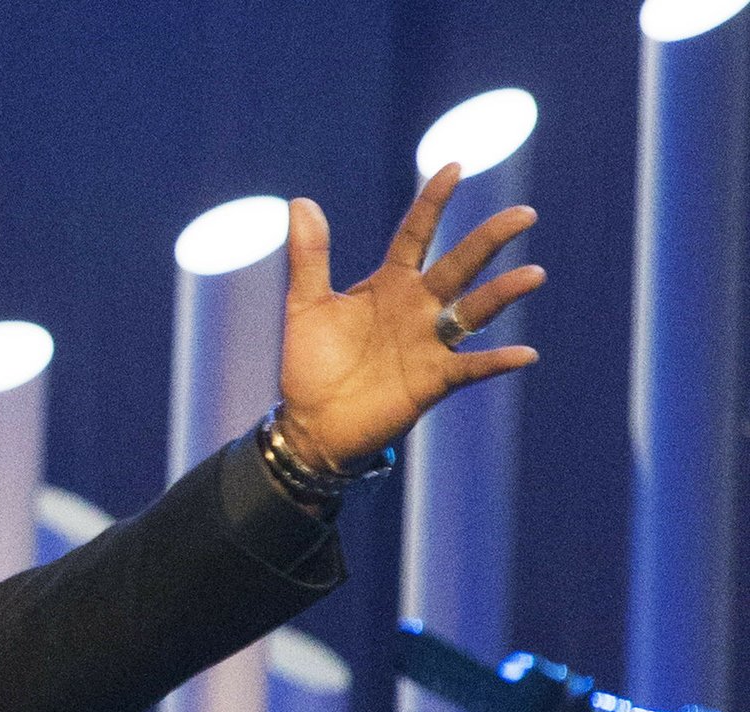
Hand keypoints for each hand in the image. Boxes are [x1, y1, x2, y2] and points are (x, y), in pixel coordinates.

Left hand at [275, 164, 544, 472]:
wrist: (311, 423)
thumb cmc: (310, 363)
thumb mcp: (305, 306)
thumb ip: (309, 257)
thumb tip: (300, 202)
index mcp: (390, 283)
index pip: (416, 234)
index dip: (433, 202)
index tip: (453, 166)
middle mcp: (418, 307)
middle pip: (460, 265)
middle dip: (490, 239)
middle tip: (524, 214)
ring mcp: (430, 343)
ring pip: (474, 310)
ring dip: (503, 293)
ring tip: (534, 274)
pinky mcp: (434, 380)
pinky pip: (472, 368)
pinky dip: (497, 361)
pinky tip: (525, 354)